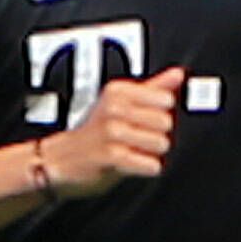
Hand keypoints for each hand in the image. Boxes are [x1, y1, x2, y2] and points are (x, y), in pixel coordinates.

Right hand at [40, 68, 182, 196]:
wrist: (62, 158)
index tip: (142, 119)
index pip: (165, 99)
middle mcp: (113, 107)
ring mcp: (111, 131)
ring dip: (150, 152)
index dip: (159, 113)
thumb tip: (178, 74)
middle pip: (166, 122)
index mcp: (117, 91)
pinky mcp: (111, 155)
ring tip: (132, 150)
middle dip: (156, 134)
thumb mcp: (121, 103)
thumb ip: (152, 88)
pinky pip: (150, 164)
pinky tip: (132, 163)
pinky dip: (146, 167)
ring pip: (160, 143)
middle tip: (136, 138)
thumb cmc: (96, 131)